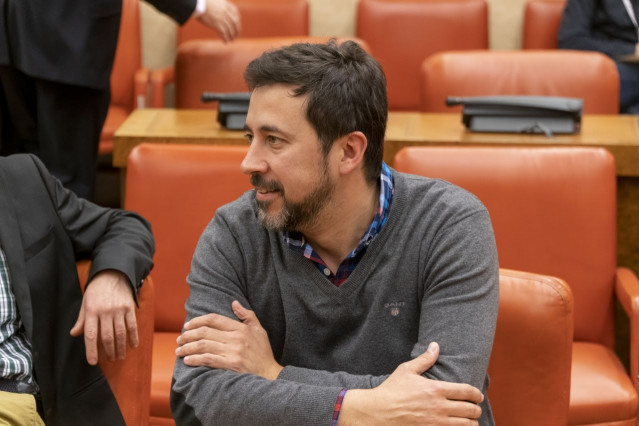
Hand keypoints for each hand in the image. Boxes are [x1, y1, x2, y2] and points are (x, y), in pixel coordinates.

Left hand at [70, 270, 137, 364]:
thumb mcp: (85, 302)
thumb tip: (74, 334)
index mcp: (91, 311)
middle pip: (107, 337)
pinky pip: (132, 325)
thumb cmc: (97, 290)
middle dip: (109, 352)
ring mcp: (118, 309)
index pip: (91, 335)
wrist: (113, 273)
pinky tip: (133, 346)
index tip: (93, 362)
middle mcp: (105, 311)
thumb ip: (81, 320)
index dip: (91, 350)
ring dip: (120, 348)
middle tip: (111, 360)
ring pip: (120, 333)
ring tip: (120, 357)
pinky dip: (133, 337)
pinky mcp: (129, 307)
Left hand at [176, 301, 282, 378]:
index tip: (187, 325)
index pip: (214, 319)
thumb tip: (234, 302)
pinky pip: (208, 360)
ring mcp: (233, 352)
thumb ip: (247, 315)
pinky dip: (195, 359)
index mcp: (241, 328)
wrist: (270, 374)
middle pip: (205, 332)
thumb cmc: (263, 352)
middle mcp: (236, 338)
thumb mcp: (259, 330)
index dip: (198, 321)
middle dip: (188, 335)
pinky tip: (188, 360)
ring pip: (204, 346)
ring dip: (188, 348)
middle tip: (179, 339)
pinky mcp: (231, 365)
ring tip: (179, 351)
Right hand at [198, 0, 240, 42]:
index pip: (236, 13)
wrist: (198, 4)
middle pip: (234, 22)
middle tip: (236, 35)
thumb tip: (220, 11)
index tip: (237, 25)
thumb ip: (220, 5)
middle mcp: (225, 11)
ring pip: (230, 29)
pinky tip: (225, 41)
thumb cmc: (203, 2)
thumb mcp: (215, 1)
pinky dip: (225, 38)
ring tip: (231, 40)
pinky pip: (223, 33)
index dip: (238, 20)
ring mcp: (222, 18)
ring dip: (231, 35)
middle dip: (237, 30)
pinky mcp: (216, 24)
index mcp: (226, 5)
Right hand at [339, 343, 482, 424]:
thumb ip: (425, 359)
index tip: (478, 396)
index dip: (476, 394)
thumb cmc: (392, 390)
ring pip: (465, 425)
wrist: (379, 412)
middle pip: (469, 410)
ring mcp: (436, 423)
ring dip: (471, 423)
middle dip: (476, 410)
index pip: (466, 392)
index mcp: (436, 389)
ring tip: (471, 421)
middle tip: (475, 409)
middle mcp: (440, 407)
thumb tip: (435, 346)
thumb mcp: (407, 370)